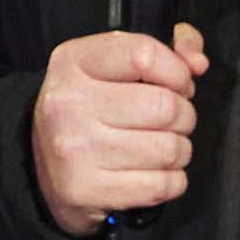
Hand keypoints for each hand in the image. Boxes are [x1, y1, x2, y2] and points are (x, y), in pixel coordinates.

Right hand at [31, 22, 210, 235]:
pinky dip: (170, 181)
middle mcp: (69, 104)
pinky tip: (151, 173)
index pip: (144, 54)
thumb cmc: (87, 111)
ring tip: (159, 146)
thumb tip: (196, 61)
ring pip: (170, 149)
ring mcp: (76, 151)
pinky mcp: (88, 189)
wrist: (43, 166)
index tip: (178, 83)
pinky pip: (161, 185)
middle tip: (170, 120)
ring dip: (178, 150)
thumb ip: (166, 50)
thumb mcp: (113, 66)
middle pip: (166, 106)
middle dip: (183, 116)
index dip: (177, 71)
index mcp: (73, 63)